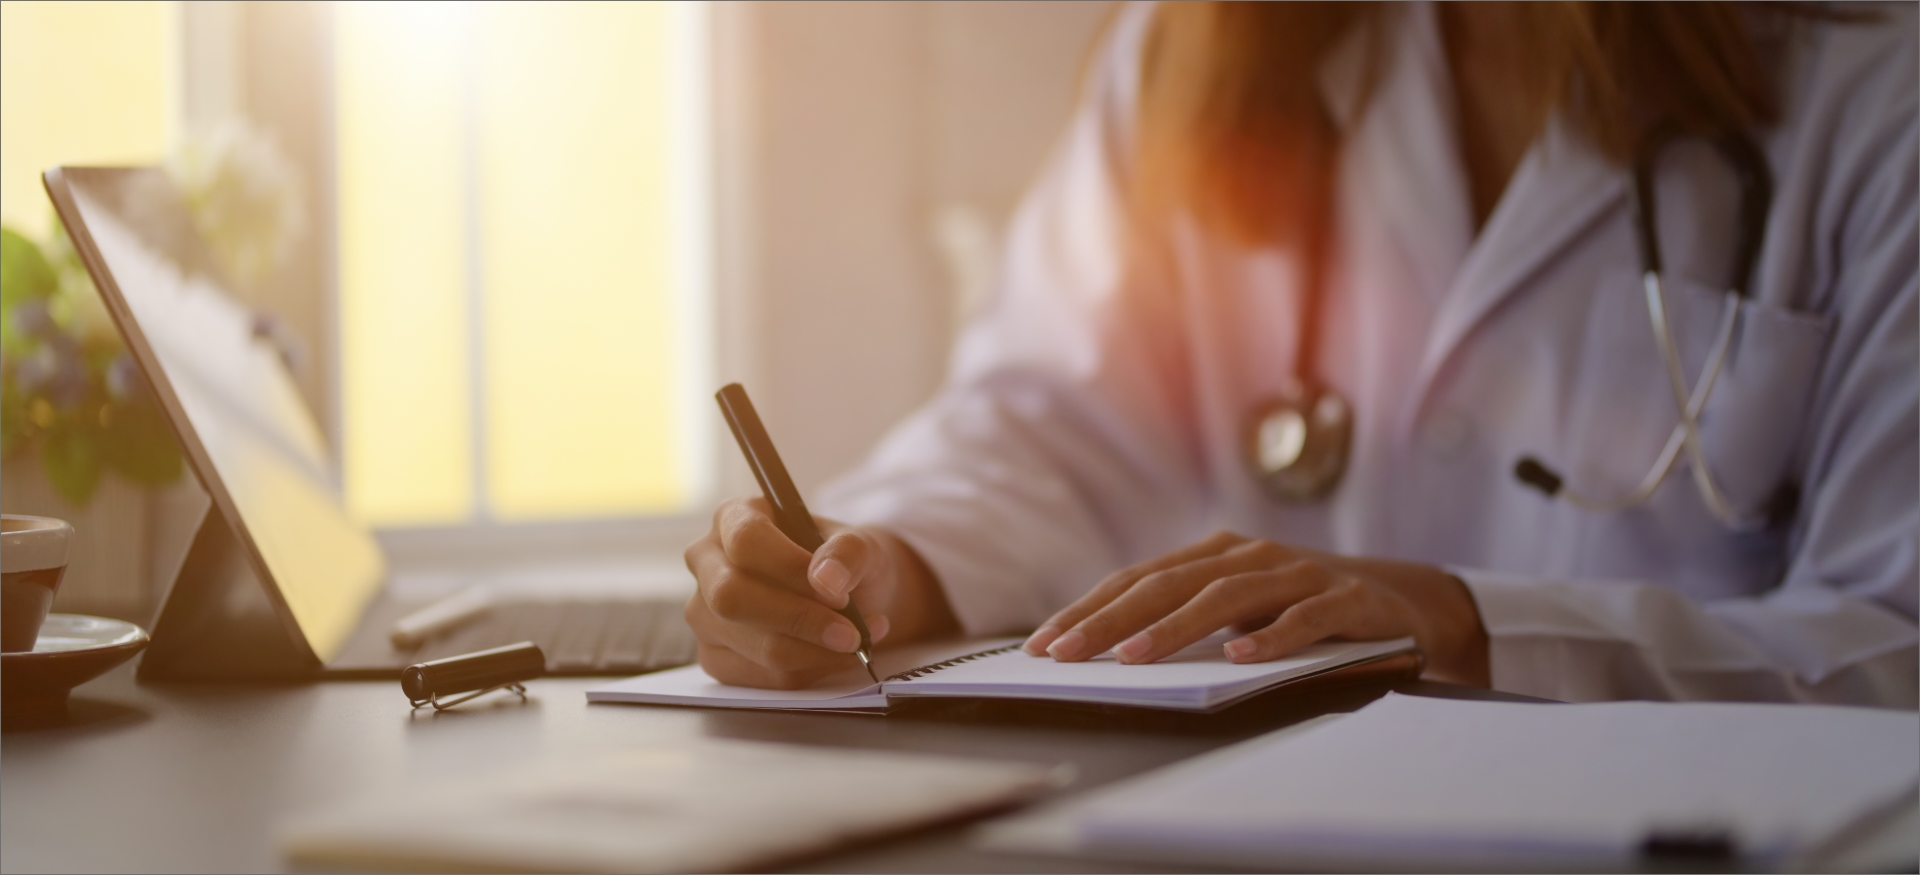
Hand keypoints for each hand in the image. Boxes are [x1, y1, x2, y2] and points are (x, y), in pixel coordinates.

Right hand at [684, 496, 957, 688]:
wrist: (846, 596)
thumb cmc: (842, 562)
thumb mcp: (858, 544)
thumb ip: (847, 553)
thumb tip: (826, 581)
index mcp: (733, 518)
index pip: (745, 541)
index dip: (790, 568)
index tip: (838, 592)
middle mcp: (707, 563)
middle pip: (732, 597)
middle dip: (799, 620)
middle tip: (851, 633)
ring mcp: (704, 613)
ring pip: (748, 643)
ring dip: (812, 651)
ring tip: (856, 642)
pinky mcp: (714, 657)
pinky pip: (758, 676)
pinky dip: (806, 671)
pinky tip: (833, 656)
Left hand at [1020, 532, 1488, 685]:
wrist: (1404, 599)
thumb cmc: (1301, 606)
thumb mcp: (1238, 606)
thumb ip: (1184, 616)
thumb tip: (1106, 649)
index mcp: (1215, 554)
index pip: (1138, 580)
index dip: (1088, 609)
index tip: (1044, 644)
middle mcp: (1249, 555)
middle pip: (1167, 584)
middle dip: (1109, 620)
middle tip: (1066, 653)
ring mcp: (1298, 574)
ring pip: (1226, 597)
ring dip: (1175, 628)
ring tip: (1134, 657)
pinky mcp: (1344, 601)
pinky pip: (1302, 619)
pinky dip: (1271, 637)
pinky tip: (1242, 657)